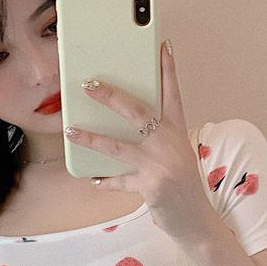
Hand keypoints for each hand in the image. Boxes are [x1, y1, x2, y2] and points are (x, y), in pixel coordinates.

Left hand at [64, 40, 216, 244]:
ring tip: (70, 131)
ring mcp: (161, 164)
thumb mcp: (176, 156)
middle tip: (89, 84)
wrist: (196, 220)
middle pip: (138, 112)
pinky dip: (105, 180)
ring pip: (118, 146)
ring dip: (91, 138)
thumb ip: (156, 139)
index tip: (162, 44)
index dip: (168, 68)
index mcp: (177, 132)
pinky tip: (93, 179)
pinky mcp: (152, 185)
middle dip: (111, 96)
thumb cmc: (182, 186)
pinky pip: (120, 180)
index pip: (173, 93)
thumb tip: (121, 126)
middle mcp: (170, 143)